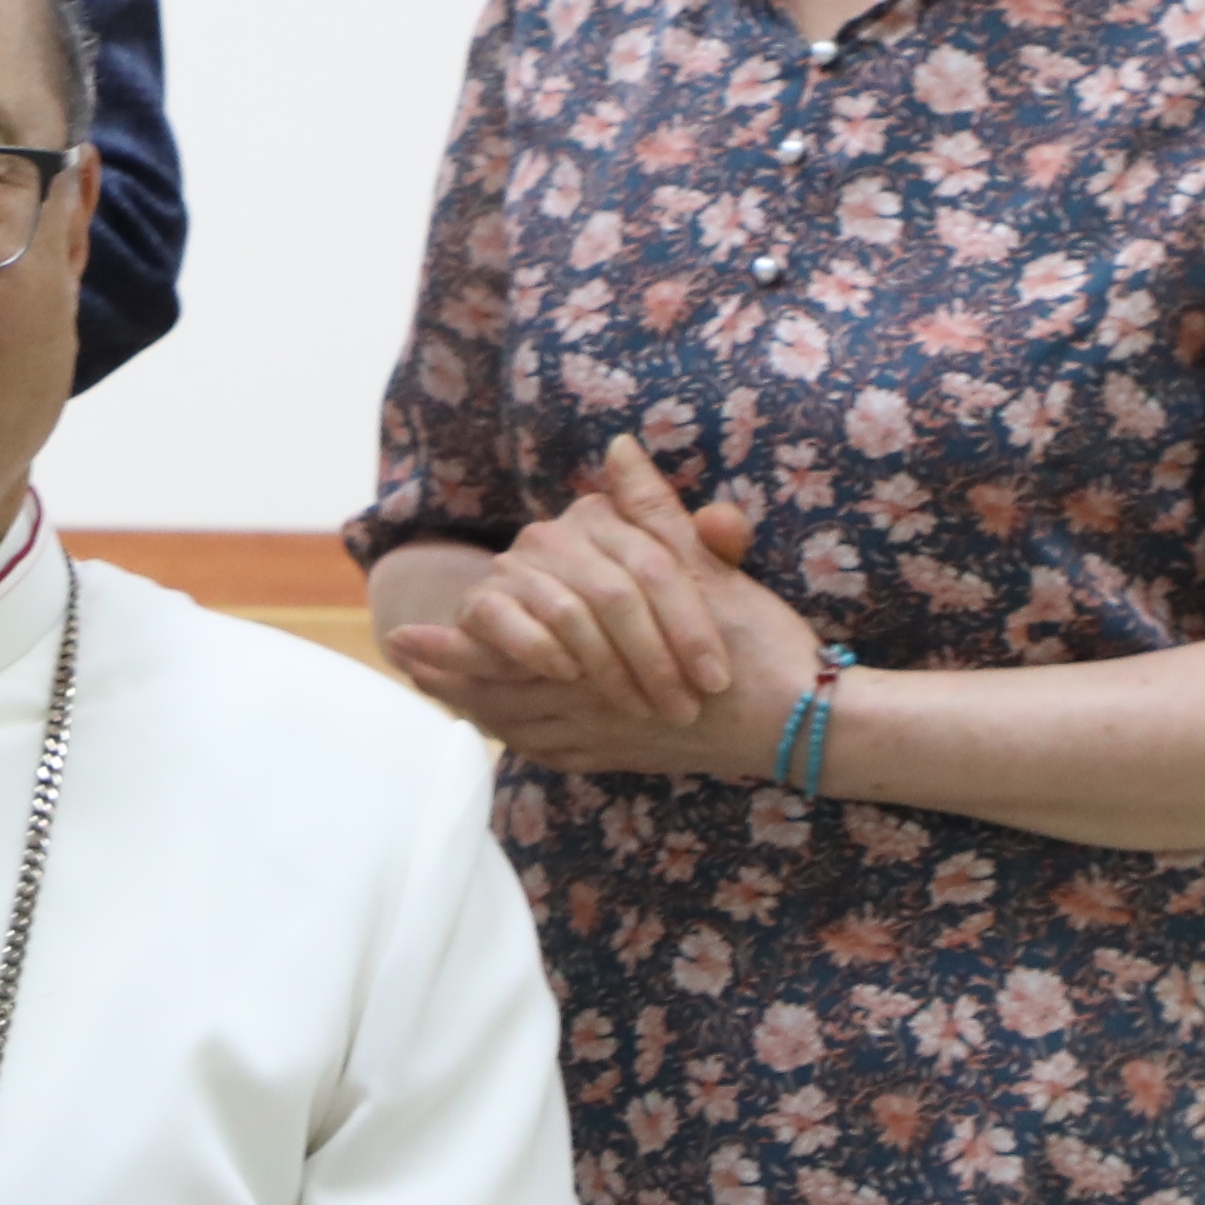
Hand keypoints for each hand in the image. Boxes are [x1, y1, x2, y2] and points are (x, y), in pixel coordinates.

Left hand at [389, 443, 814, 778]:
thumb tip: (617, 449)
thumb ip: (651, 512)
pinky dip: (521, 739)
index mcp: (601, 654)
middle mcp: (592, 703)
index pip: (510, 647)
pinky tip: (503, 728)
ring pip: (524, 725)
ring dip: (475, 707)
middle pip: (503, 693)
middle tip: (401, 662)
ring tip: (431, 692)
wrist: (803, 724)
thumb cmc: (758, 643)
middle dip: (450, 676)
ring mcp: (606, 736)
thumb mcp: (705, 570)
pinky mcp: (625, 755)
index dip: (456, 641)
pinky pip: (556, 752)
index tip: (403, 635)